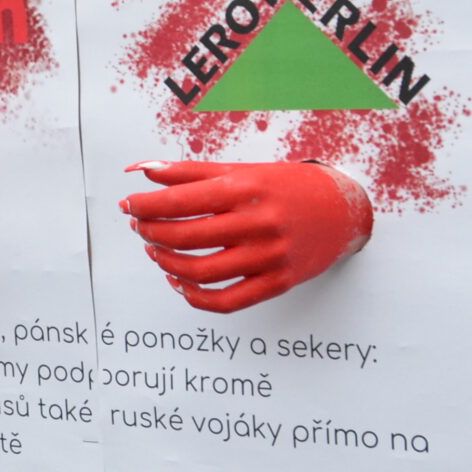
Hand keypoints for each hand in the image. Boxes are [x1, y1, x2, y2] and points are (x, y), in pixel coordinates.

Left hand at [122, 159, 374, 312]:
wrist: (342, 210)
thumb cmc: (285, 187)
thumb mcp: (240, 171)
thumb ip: (188, 172)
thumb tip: (141, 170)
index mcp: (246, 189)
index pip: (180, 200)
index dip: (146, 205)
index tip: (129, 205)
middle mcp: (258, 223)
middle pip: (186, 237)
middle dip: (152, 233)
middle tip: (140, 227)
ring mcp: (269, 256)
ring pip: (201, 272)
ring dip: (167, 264)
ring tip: (155, 251)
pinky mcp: (278, 283)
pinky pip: (227, 301)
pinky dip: (195, 297)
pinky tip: (179, 282)